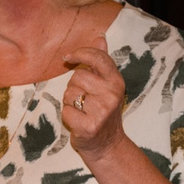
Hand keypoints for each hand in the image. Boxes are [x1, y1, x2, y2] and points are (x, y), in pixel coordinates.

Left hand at [60, 44, 128, 160]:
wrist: (107, 146)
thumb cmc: (103, 113)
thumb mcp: (107, 86)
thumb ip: (102, 62)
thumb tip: (100, 38)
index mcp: (117, 82)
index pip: (97, 58)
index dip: (80, 54)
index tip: (68, 58)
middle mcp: (112, 95)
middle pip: (78, 76)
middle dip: (74, 86)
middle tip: (83, 99)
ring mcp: (101, 111)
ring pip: (69, 93)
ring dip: (70, 102)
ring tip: (82, 111)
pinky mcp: (88, 126)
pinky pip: (66, 111)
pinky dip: (67, 116)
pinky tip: (78, 121)